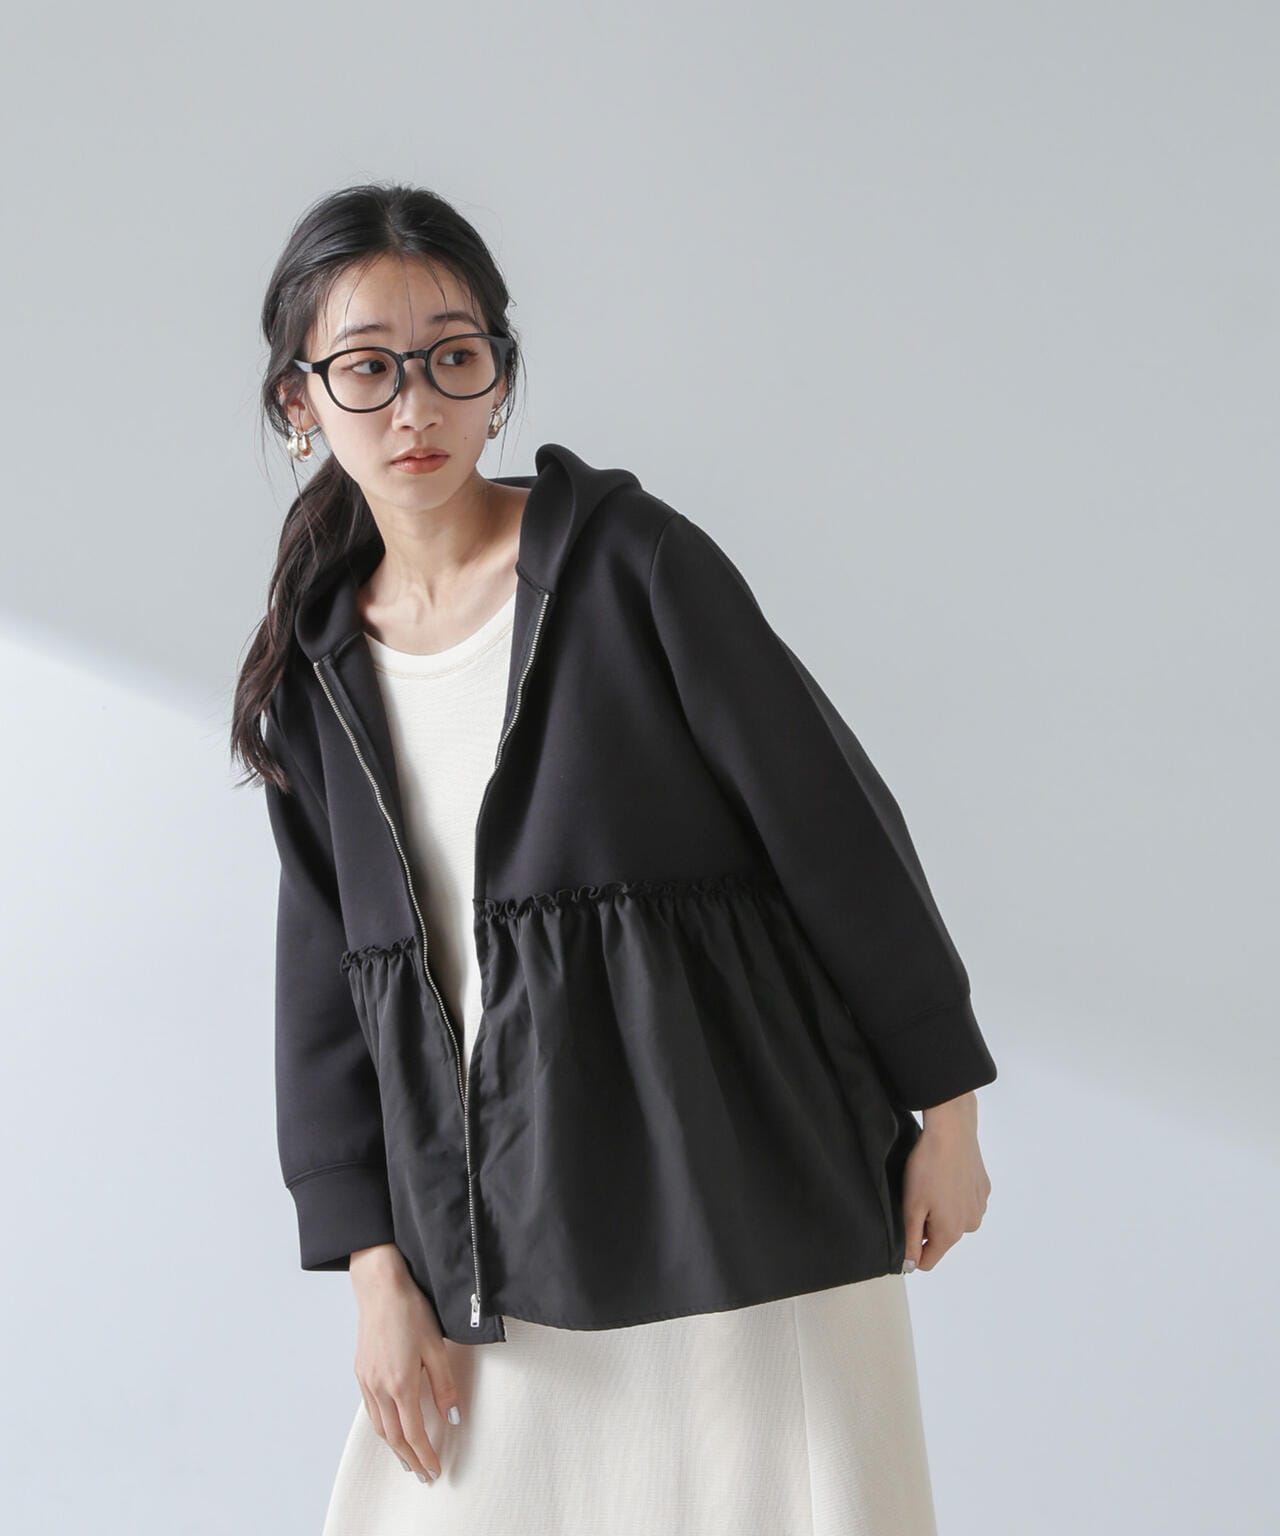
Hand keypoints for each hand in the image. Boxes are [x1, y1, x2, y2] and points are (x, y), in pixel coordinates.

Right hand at [348, 1244, 463, 1482]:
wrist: (380, 1287)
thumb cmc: (411, 1312)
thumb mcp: (436, 1347)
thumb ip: (445, 1385)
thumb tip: (453, 1417)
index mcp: (400, 1384)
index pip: (413, 1433)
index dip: (425, 1455)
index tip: (435, 1471)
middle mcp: (379, 1387)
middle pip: (393, 1437)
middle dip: (409, 1459)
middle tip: (422, 1474)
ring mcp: (367, 1380)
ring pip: (379, 1426)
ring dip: (394, 1447)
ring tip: (408, 1459)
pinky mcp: (361, 1372)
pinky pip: (370, 1410)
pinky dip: (382, 1427)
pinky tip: (390, 1427)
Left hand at [901, 1092, 991, 1272]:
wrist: (951, 1131)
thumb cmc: (927, 1167)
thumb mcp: (911, 1206)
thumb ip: (910, 1240)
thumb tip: (910, 1267)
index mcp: (951, 1233)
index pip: (927, 1260)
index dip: (911, 1249)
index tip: (904, 1225)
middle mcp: (970, 1225)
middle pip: (940, 1238)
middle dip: (926, 1224)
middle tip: (916, 1196)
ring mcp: (980, 1207)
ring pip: (953, 1219)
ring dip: (941, 1209)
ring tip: (932, 1184)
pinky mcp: (983, 1189)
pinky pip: (964, 1202)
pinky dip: (954, 1194)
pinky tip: (946, 1175)